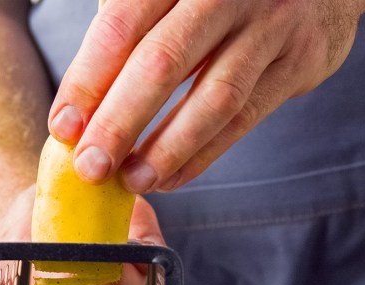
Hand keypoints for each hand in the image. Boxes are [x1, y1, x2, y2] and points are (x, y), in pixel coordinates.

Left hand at [48, 0, 364, 193]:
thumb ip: (129, 28)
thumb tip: (80, 105)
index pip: (122, 25)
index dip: (88, 80)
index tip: (64, 127)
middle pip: (162, 62)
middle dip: (120, 122)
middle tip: (91, 167)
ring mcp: (269, 23)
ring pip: (212, 98)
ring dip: (167, 148)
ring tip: (132, 181)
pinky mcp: (299, 60)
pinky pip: (245, 118)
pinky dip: (204, 155)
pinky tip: (171, 178)